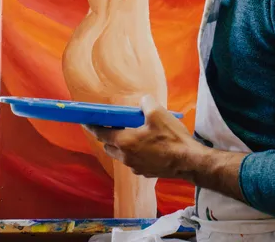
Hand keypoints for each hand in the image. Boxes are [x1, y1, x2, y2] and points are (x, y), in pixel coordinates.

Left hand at [86, 96, 205, 179]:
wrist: (190, 162)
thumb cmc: (172, 138)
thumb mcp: (158, 113)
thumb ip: (145, 103)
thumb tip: (143, 101)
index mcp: (124, 142)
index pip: (101, 134)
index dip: (92, 126)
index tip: (85, 121)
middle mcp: (126, 157)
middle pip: (109, 146)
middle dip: (108, 136)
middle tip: (116, 125)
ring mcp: (135, 167)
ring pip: (121, 155)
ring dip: (122, 145)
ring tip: (134, 134)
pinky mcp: (146, 172)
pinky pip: (134, 160)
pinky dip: (135, 152)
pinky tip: (147, 145)